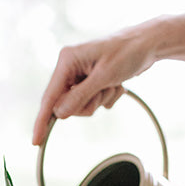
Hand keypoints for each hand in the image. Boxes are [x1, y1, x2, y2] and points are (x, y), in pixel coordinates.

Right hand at [32, 24, 160, 144]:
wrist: (148, 44)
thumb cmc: (127, 53)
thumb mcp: (104, 76)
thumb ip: (80, 96)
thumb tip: (59, 114)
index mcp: (67, 60)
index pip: (50, 97)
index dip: (42, 120)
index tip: (36, 141)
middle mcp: (69, 68)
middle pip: (67, 105)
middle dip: (88, 103)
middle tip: (106, 88)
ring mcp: (80, 75)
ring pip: (81, 106)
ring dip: (100, 100)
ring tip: (114, 83)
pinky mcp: (91, 81)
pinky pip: (93, 102)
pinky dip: (107, 97)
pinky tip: (117, 83)